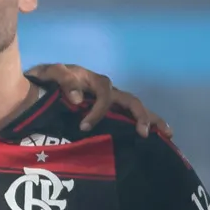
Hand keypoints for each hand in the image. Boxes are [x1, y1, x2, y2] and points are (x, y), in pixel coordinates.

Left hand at [29, 64, 170, 139]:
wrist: (43, 83)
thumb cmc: (49, 78)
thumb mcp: (52, 73)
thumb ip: (64, 81)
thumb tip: (78, 99)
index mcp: (96, 81)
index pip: (105, 95)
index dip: (98, 110)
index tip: (84, 126)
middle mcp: (108, 90)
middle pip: (131, 100)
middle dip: (140, 116)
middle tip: (143, 133)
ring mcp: (111, 100)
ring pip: (136, 108)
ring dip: (151, 119)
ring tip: (167, 133)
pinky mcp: (110, 110)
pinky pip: (130, 115)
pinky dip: (145, 123)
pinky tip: (157, 135)